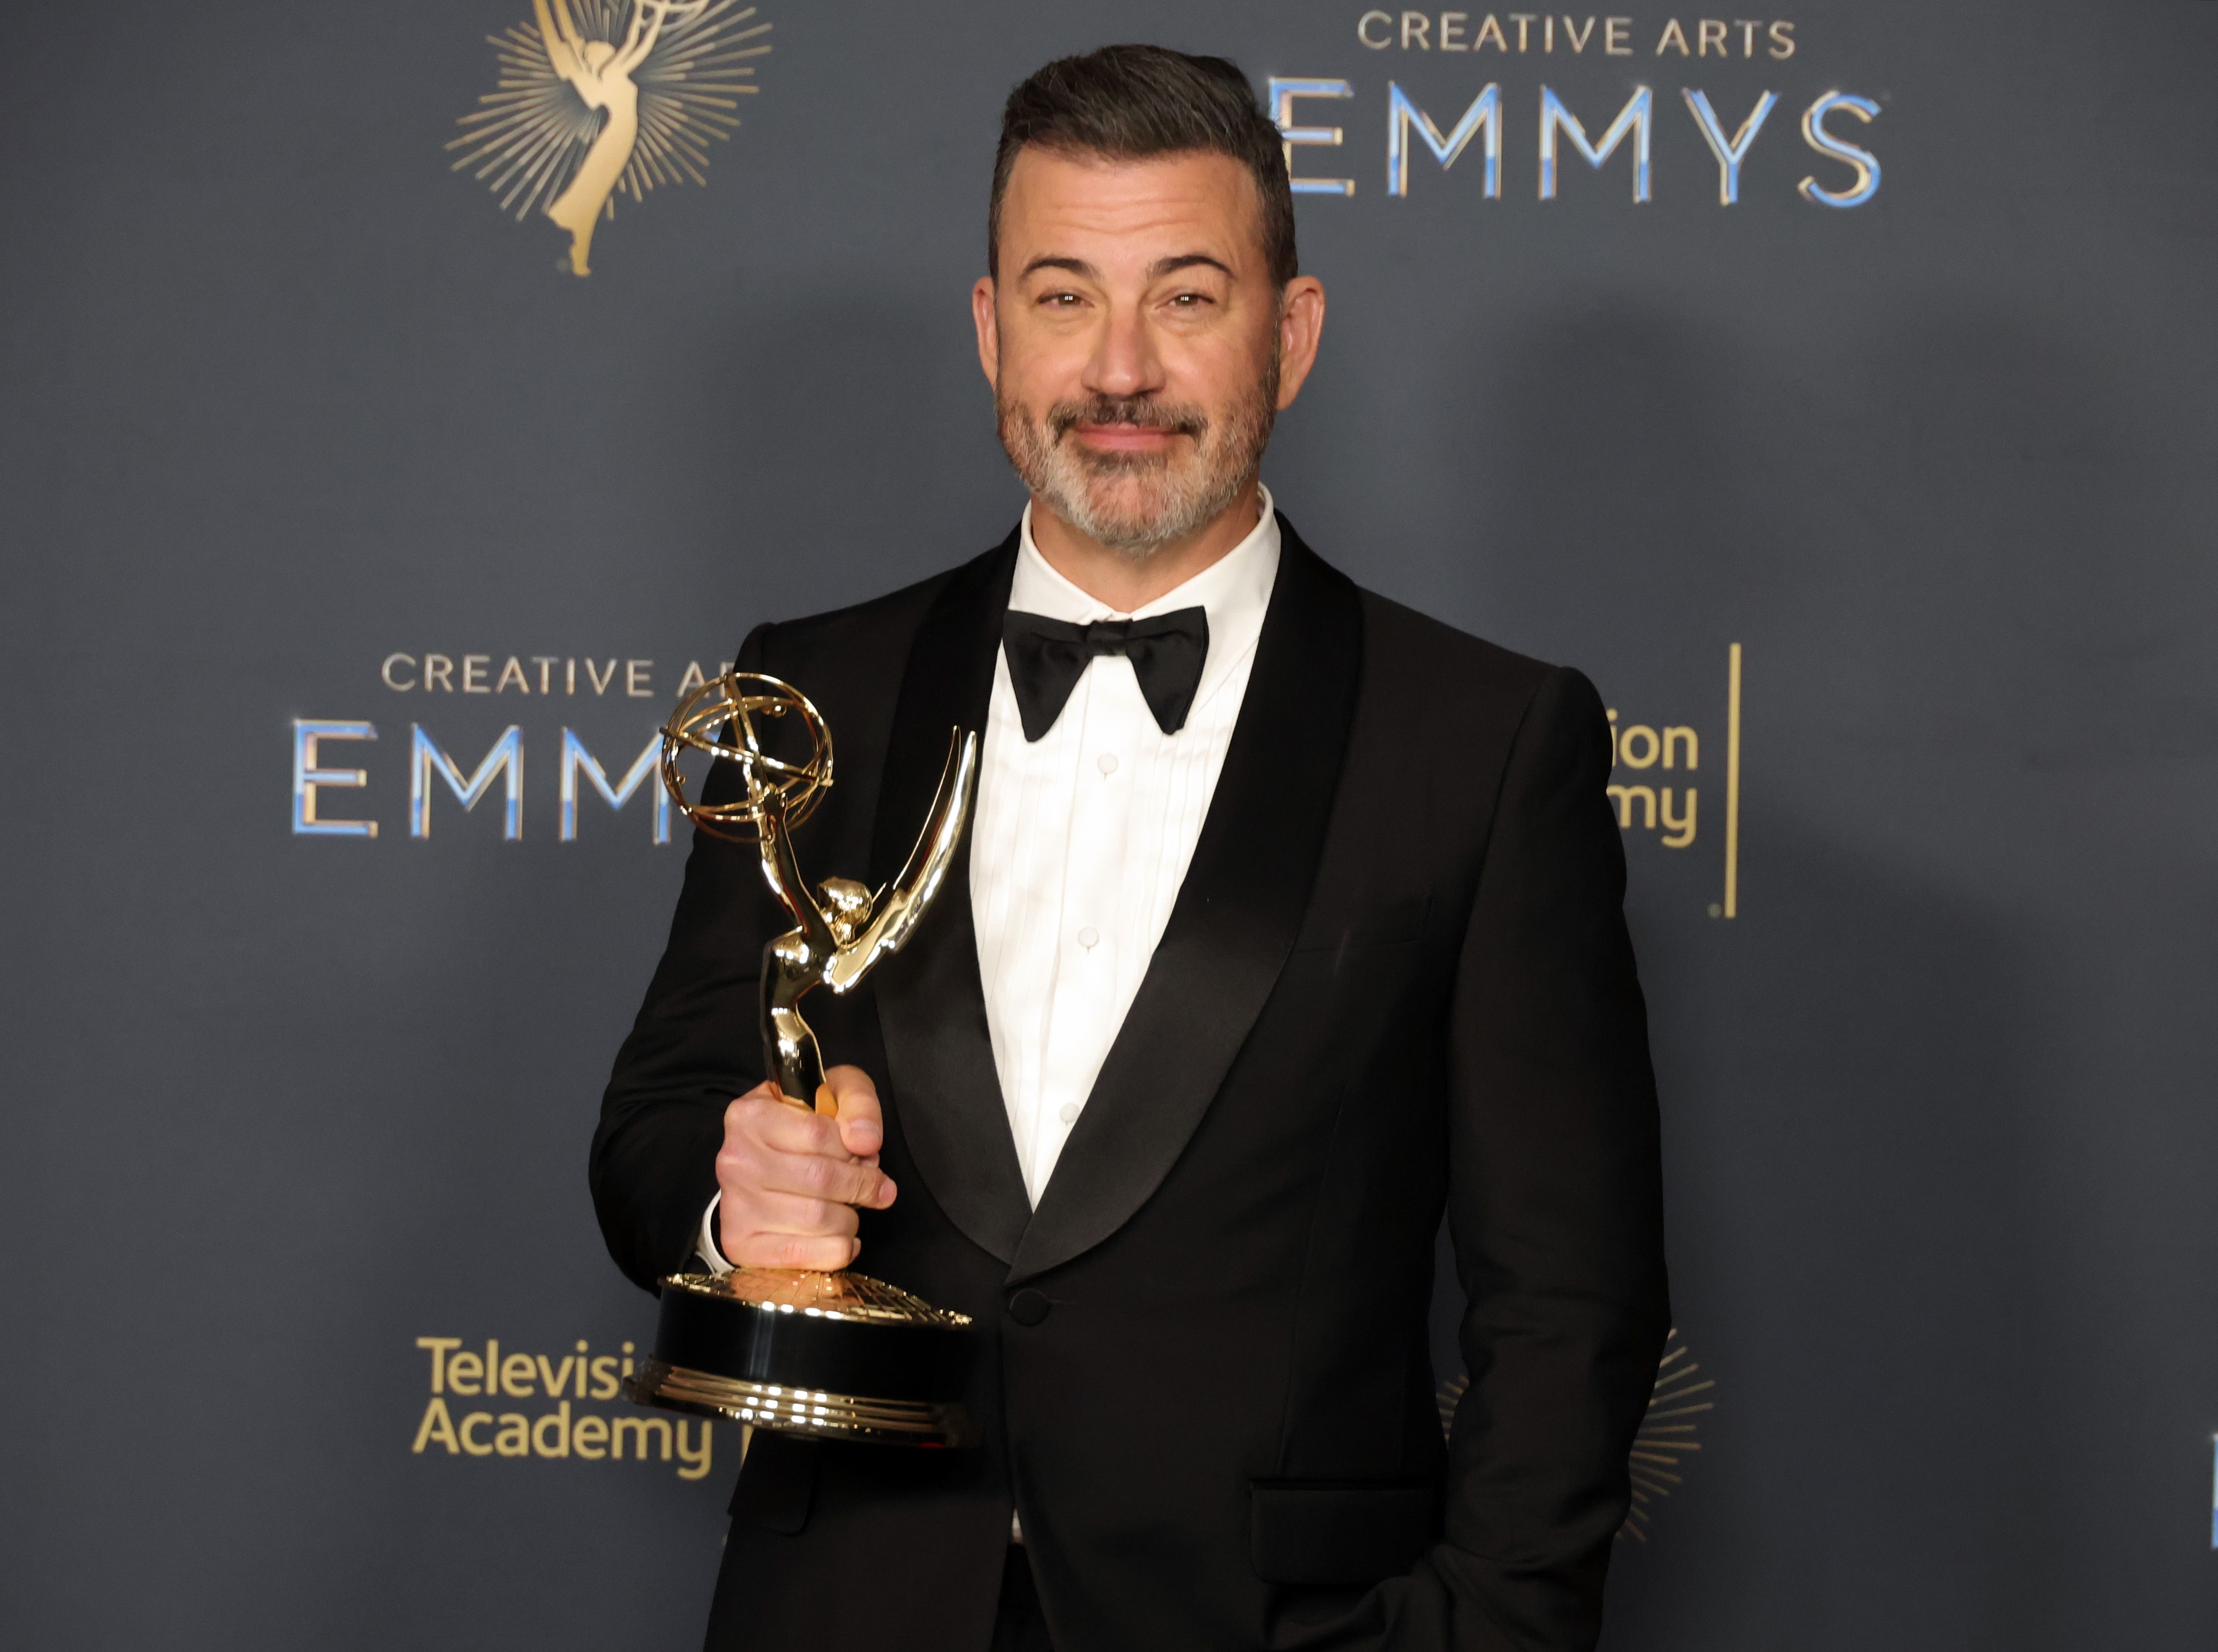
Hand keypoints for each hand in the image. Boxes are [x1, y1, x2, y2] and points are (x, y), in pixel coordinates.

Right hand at [715, 1065, 896, 1269]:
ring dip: (851, 1217)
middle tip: (875, 1185)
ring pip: (818, 1219)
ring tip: (851, 1206)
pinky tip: (843, 1236)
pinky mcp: (741, 1244)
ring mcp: (735, 1205)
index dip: (852, 1147)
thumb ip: (859, 1103)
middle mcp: (735, 1160)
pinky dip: (838, 1249)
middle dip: (862, 1185)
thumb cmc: (803, 1127)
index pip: (819, 1133)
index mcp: (749, 1115)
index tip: (864, 1153)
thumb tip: (866, 1141)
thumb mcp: (834, 1093)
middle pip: (821, 1179)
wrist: (760, 1165)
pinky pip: (804, 1256)